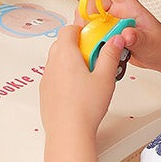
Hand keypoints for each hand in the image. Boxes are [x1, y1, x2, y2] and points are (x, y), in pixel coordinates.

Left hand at [40, 23, 124, 137]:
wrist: (68, 132)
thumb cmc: (85, 107)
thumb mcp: (105, 77)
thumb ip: (110, 55)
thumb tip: (115, 40)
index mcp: (65, 55)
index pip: (69, 29)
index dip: (82, 30)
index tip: (95, 37)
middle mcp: (52, 65)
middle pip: (62, 44)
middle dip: (78, 45)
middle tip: (95, 56)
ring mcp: (46, 79)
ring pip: (57, 61)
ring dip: (70, 61)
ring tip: (88, 75)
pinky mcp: (45, 92)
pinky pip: (54, 76)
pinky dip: (64, 76)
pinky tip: (78, 89)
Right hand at [77, 0, 160, 72]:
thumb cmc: (159, 42)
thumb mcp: (151, 41)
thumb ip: (138, 38)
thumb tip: (126, 35)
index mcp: (129, 7)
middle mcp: (117, 14)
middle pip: (94, 5)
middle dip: (87, 14)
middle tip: (89, 28)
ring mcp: (110, 26)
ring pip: (90, 21)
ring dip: (86, 30)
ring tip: (93, 42)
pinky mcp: (105, 37)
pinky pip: (91, 35)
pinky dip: (88, 42)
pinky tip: (93, 50)